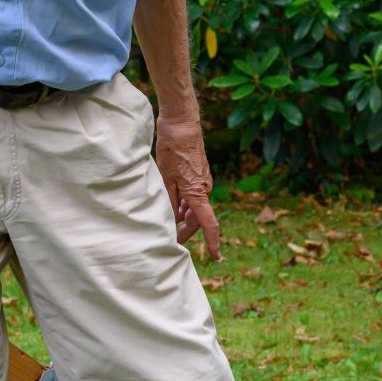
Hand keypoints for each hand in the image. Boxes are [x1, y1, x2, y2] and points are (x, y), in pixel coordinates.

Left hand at [156, 112, 219, 260]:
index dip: (212, 242)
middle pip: (199, 217)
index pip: (208, 223)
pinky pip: (194, 194)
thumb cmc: (172, 149)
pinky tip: (174, 204)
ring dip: (185, 216)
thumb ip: (170, 201)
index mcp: (198, 192)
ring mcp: (202, 180)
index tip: (216, 257)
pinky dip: (185, 203)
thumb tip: (172, 220)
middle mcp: (204, 188)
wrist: (182, 123)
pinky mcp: (198, 173)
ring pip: (196, 205)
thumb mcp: (165, 178)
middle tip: (174, 240)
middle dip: (188, 231)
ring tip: (170, 223)